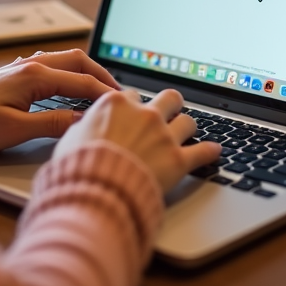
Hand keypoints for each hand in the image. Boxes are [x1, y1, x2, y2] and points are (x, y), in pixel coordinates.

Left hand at [0, 49, 119, 153]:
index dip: (106, 95)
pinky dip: (71, 75)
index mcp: (34, 76)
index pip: (82, 83)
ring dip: (87, 73)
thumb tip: (82, 121)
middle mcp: (31, 65)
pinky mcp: (17, 74)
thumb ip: (52, 124)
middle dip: (103, 76)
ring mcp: (24, 67)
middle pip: (79, 62)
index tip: (125, 106)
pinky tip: (74, 89)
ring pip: (66, 61)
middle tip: (122, 95)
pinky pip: (53, 67)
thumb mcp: (14, 130)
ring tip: (103, 92)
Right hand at [53, 88, 222, 192]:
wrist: (96, 190)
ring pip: (188, 121)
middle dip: (170, 105)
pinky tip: (214, 151)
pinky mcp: (178, 160)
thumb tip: (87, 125)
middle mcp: (145, 115)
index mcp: (118, 104)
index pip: (133, 95)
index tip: (133, 114)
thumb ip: (86, 125)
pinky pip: (204, 151)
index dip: (133, 106)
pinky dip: (210, 152)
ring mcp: (164, 136)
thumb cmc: (79, 166)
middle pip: (169, 98)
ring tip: (187, 133)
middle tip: (169, 113)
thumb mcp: (71, 137)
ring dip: (187, 127)